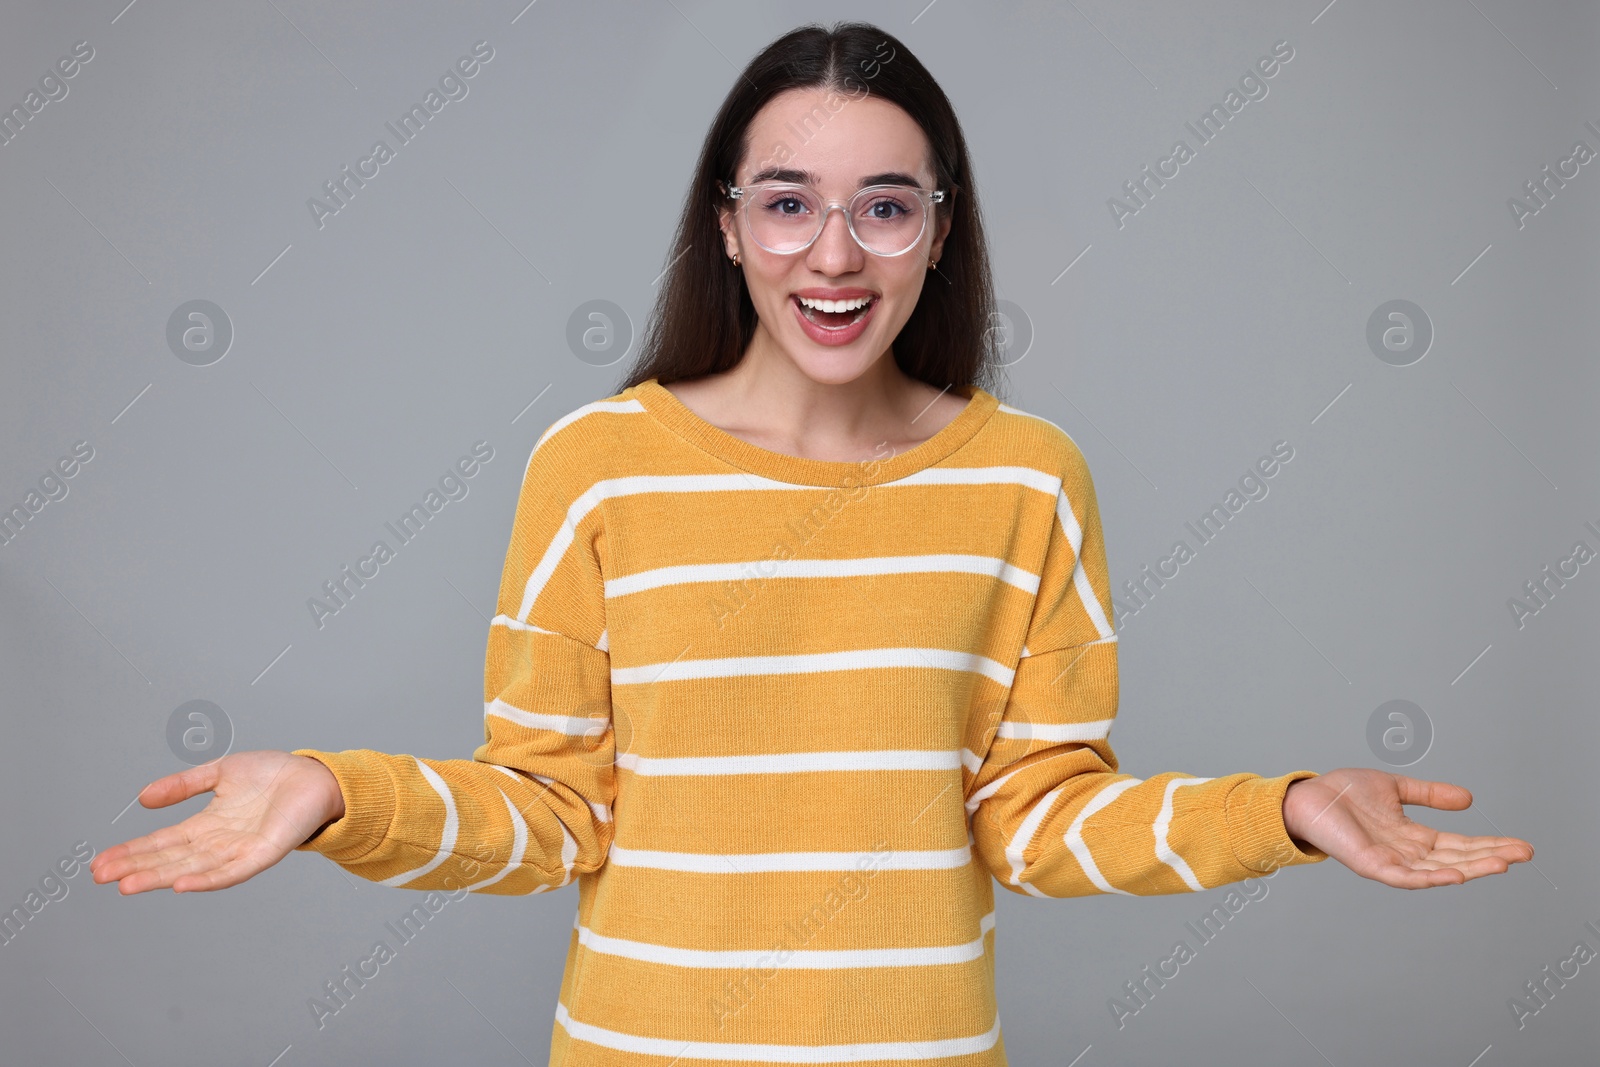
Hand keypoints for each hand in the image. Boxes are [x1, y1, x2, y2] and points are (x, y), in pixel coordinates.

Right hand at [90, 751, 343, 894]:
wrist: (315, 776)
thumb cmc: (272, 775)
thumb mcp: (220, 773)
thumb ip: (183, 785)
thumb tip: (143, 798)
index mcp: (207, 825)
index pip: (162, 842)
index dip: (132, 851)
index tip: (100, 863)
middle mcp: (219, 843)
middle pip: (170, 859)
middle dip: (135, 868)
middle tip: (100, 876)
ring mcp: (239, 851)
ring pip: (192, 868)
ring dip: (160, 877)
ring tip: (128, 884)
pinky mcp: (263, 853)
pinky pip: (231, 871)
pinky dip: (207, 879)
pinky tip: (182, 884)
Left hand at [1281, 768, 1532, 888]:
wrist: (1307, 795)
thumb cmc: (1343, 793)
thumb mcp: (1396, 788)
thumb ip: (1429, 795)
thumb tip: (1468, 799)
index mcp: (1413, 836)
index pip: (1460, 844)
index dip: (1490, 845)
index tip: (1521, 845)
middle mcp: (1406, 853)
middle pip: (1457, 858)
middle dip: (1491, 857)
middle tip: (1525, 854)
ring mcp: (1390, 861)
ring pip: (1439, 870)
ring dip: (1472, 868)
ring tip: (1502, 863)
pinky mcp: (1371, 865)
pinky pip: (1406, 878)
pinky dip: (1431, 878)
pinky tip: (1456, 875)